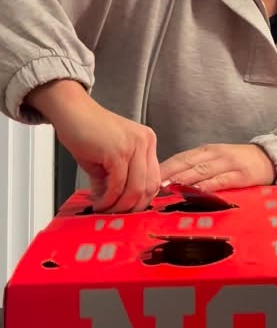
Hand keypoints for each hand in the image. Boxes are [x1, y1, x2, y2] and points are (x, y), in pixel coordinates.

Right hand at [26, 80, 159, 212]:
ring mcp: (133, 145)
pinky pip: (118, 185)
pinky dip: (107, 199)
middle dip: (132, 208)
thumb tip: (117, 206)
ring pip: (135, 189)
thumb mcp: (109, 159)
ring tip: (104, 210)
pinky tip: (98, 202)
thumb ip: (118, 180)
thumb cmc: (87, 131)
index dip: (142, 200)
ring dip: (118, 206)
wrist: (71, 111)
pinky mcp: (118, 151)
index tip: (128, 212)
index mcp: (147, 142)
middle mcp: (145, 142)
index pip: (154, 179)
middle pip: (149, 187)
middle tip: (115, 216)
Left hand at [160, 143, 275, 191]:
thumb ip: (198, 169)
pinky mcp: (240, 175)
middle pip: (186, 162)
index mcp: (206, 151)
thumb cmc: (240, 162)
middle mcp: (214, 154)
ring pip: (200, 170)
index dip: (165, 167)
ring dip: (182, 180)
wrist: (271, 158)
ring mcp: (227, 163)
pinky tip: (194, 191)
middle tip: (151, 185)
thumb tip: (172, 183)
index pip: (181, 157)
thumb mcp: (217, 160)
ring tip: (166, 188)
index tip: (148, 177)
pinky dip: (205, 186)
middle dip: (168, 173)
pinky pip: (219, 180)